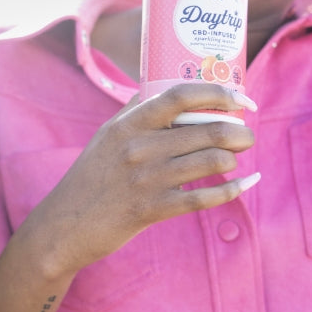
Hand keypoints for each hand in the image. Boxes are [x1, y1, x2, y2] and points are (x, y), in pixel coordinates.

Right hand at [28, 83, 257, 278]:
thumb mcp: (106, 135)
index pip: (180, 96)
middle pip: (208, 130)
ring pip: (213, 160)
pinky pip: (205, 196)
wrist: (66, 225)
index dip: (218, 93)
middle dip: (239, 131)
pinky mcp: (154, 209)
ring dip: (234, 158)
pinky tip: (245, 184)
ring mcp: (148, 179)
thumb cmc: (90, 177)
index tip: (240, 97)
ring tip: (234, 159)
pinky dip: (232, 189)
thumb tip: (160, 86)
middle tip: (246, 134)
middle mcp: (140, 148)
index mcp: (128, 124)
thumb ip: (134, 111)